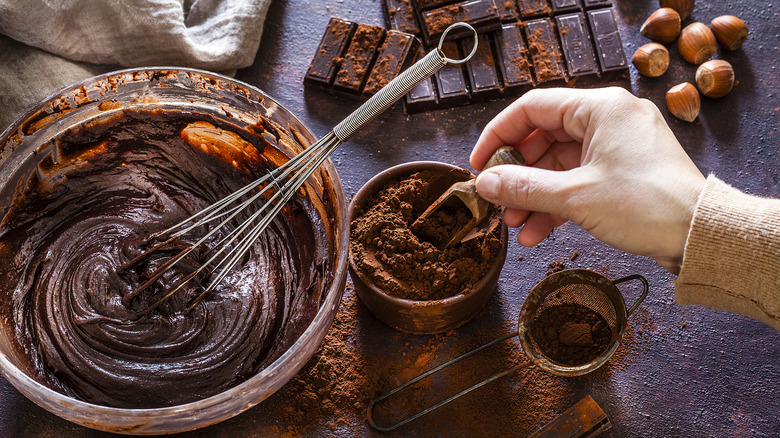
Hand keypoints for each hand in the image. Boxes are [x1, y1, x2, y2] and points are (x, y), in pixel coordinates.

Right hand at [470, 87, 705, 273]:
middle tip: (497, 201)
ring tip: (516, 225)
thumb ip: (523, 187)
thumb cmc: (648, 205)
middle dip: (517, 175)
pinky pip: (578, 180)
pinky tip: (538, 231)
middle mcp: (608, 119)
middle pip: (543, 139)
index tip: (480, 164)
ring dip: (534, 195)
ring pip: (559, 164)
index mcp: (600, 108)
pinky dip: (556, 203)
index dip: (498, 135)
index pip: (532, 108)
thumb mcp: (575, 196)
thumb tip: (486, 183)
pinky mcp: (623, 171)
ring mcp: (617, 146)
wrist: (699, 235)